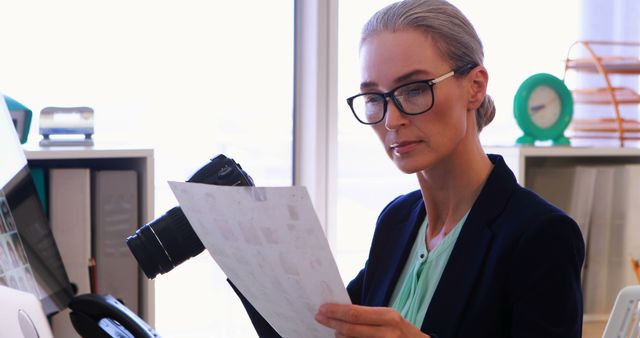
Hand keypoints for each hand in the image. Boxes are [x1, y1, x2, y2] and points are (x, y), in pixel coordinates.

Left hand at [315, 303, 429, 337]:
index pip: (355, 314)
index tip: (322, 309)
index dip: (335, 311)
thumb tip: (341, 312)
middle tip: (319, 317)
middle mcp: (387, 333)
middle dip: (332, 323)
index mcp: (389, 317)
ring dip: (339, 336)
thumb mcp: (389, 318)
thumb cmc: (401, 331)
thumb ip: (368, 316)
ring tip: (335, 330)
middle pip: (350, 329)